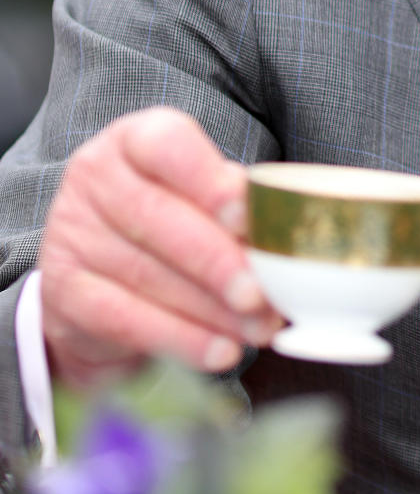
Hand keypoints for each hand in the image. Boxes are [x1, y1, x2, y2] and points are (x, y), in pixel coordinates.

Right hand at [38, 109, 281, 386]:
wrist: (99, 279)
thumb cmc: (170, 223)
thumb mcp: (199, 199)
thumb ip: (234, 207)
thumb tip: (281, 236)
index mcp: (133, 141)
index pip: (166, 145)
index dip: (207, 180)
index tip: (245, 215)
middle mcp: (94, 179)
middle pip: (157, 217)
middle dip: (218, 261)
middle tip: (262, 295)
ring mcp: (72, 234)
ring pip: (146, 274)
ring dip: (211, 309)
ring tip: (259, 329)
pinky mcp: (64, 292)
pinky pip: (126, 319)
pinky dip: (181, 340)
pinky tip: (221, 352)